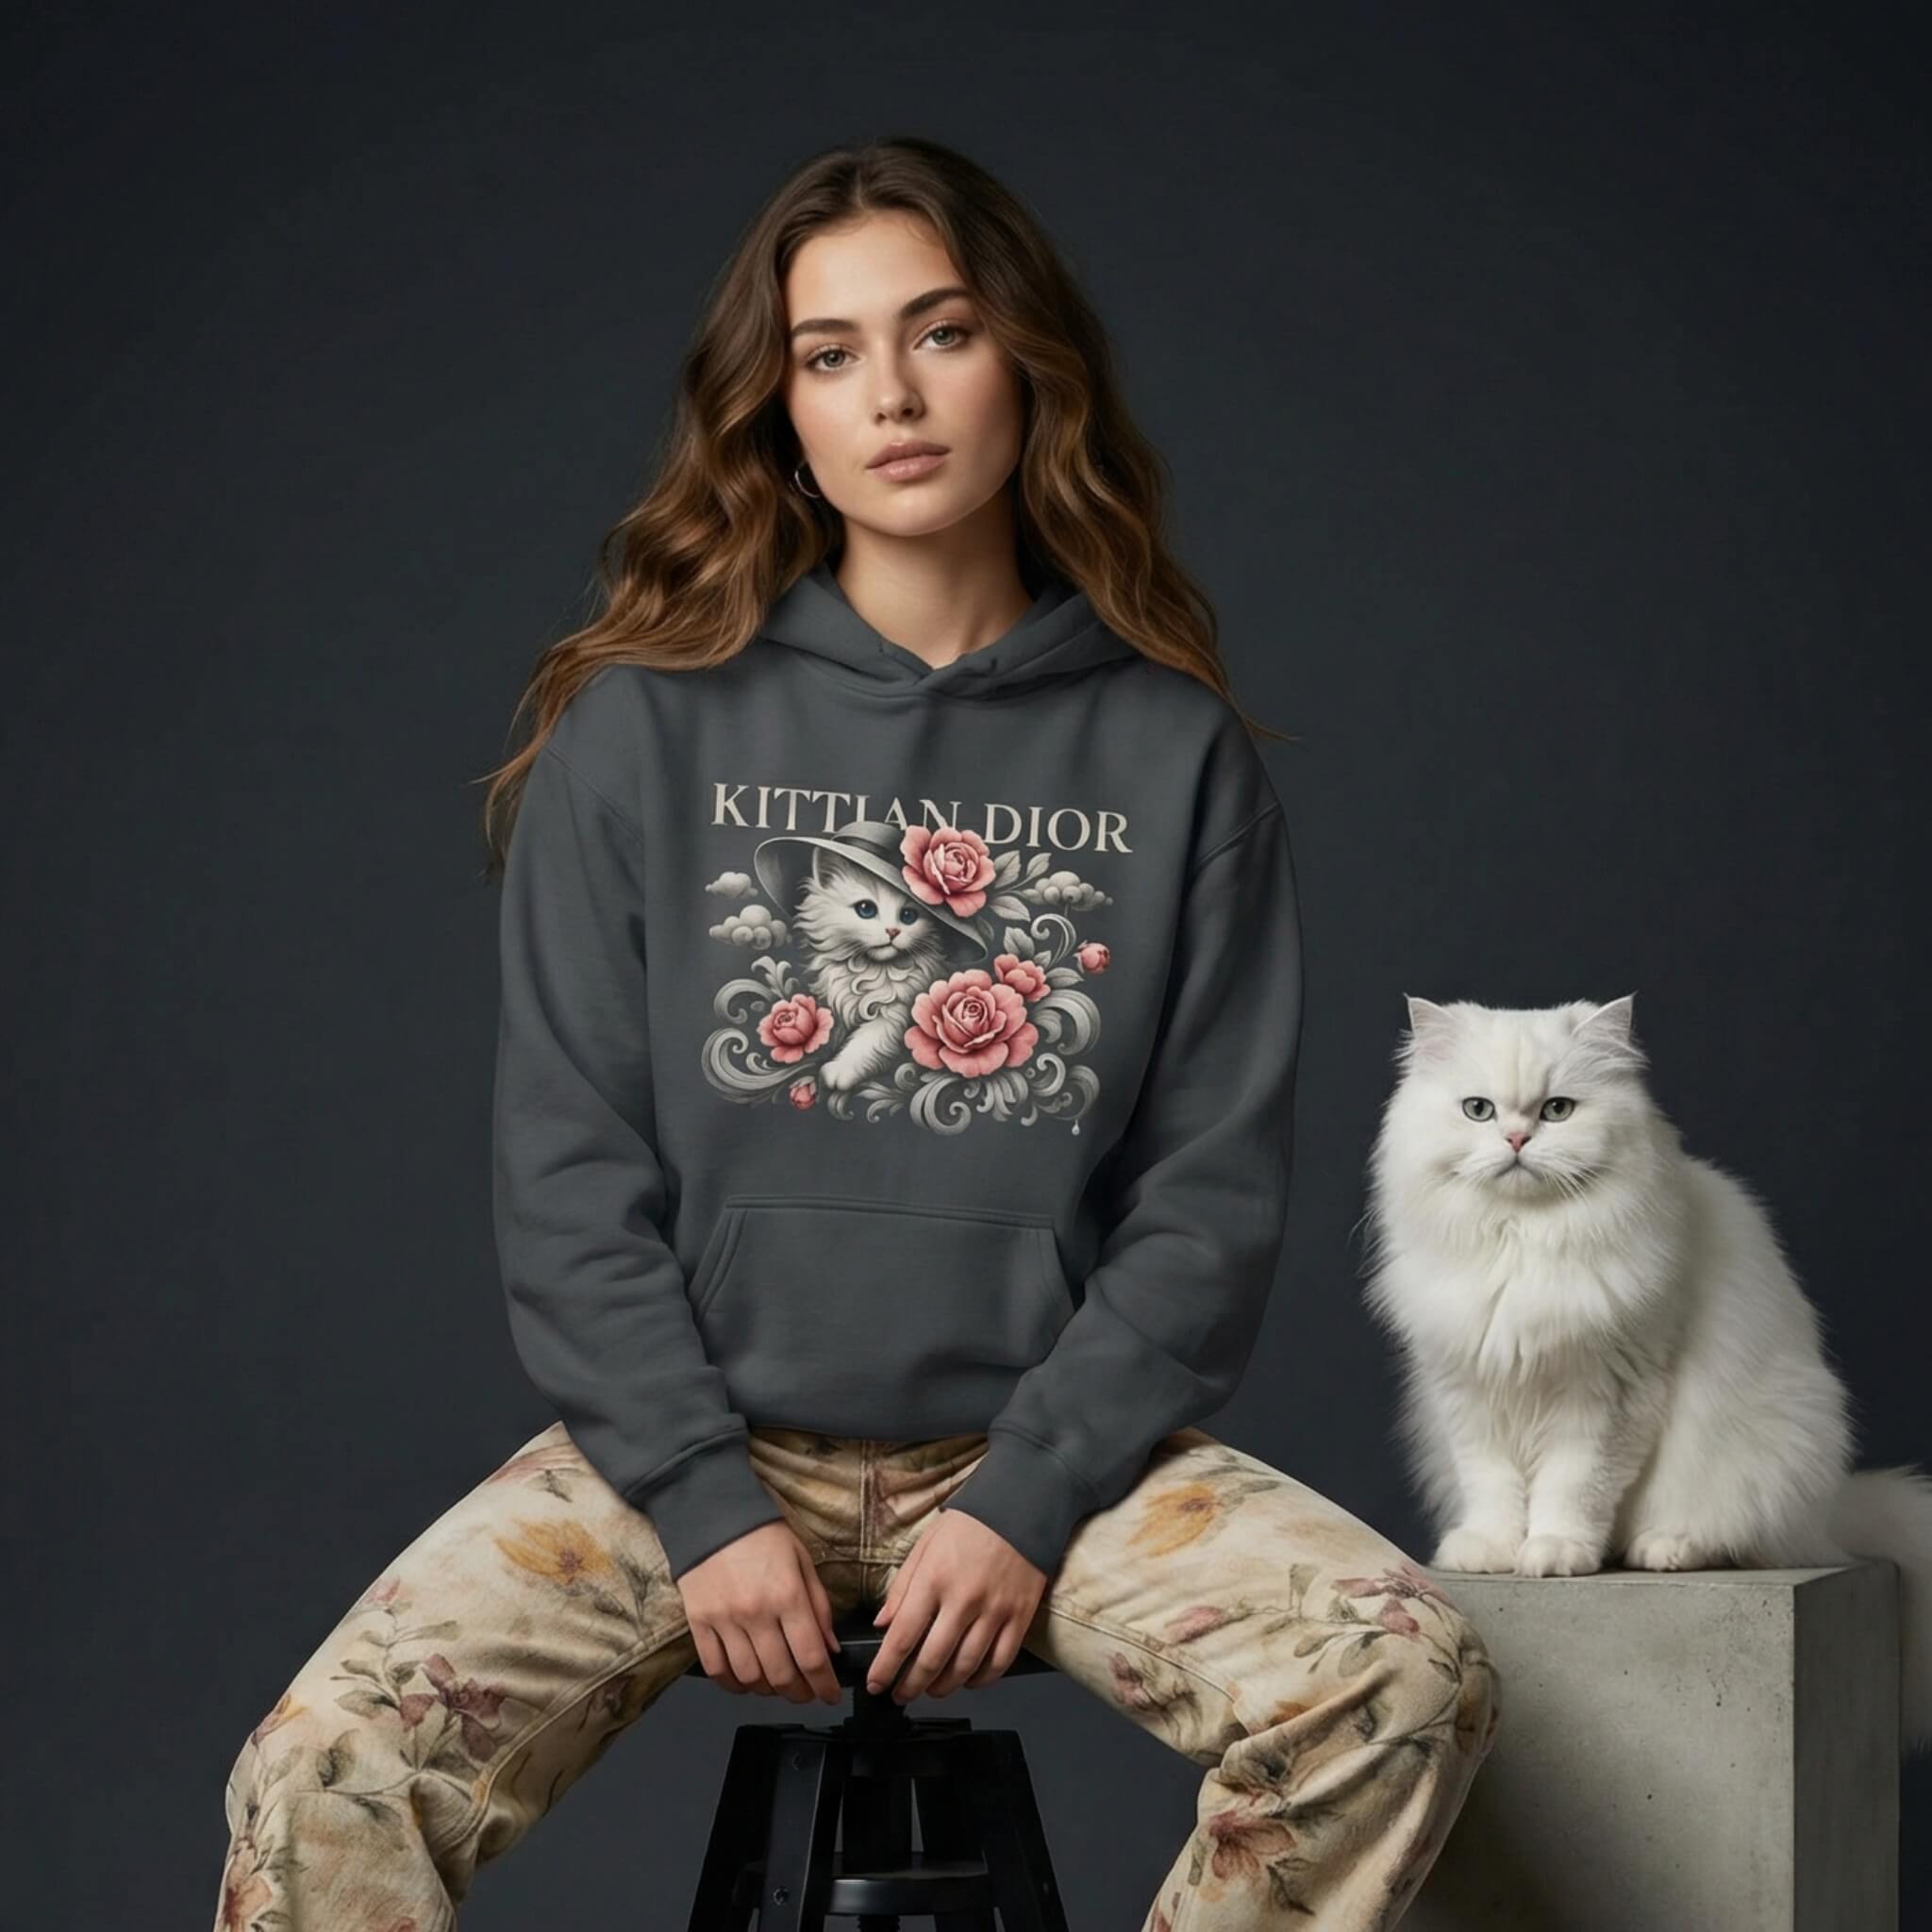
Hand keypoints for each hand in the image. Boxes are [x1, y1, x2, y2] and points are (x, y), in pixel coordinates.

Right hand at [677, 1519, 843, 1704]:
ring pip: (749, 1677)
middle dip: (799, 1693)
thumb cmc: (761, 1533)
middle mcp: (756, 1613)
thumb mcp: (802, 1560)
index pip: (811, 1657)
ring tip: (777, 1685)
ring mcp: (724, 1620)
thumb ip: (818, 1605)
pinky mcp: (699, 1623)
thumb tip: (830, 1647)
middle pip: (780, 1675)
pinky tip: (745, 1681)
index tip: (830, 1694)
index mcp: (787, 1595)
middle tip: (806, 1693)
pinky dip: (732, 1684)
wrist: (711, 1513)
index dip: (824, 1684)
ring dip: (767, 1690)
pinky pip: (716, 1668)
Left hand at [867, 1509, 1045, 1702]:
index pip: (902, 1636)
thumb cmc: (971, 1523)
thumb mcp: (925, 1544)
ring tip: (931, 1690)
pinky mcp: (1020, 1617)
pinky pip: (1000, 1661)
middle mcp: (963, 1599)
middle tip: (900, 1695)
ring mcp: (995, 1611)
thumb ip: (902, 1586)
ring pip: (965, 1667)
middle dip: (910, 1686)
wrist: (1022, 1505)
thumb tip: (883, 1624)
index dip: (886, 1667)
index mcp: (934, 1579)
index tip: (876, 1683)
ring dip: (943, 1687)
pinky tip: (968, 1680)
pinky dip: (981, 1679)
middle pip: (932, 1660)